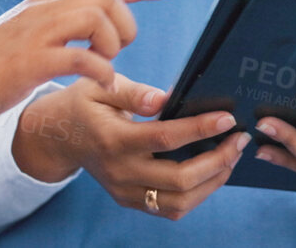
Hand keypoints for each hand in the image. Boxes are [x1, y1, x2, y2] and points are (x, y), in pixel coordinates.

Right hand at [0, 0, 187, 136]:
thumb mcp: (27, 40)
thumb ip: (60, 30)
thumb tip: (96, 31)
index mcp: (46, 4)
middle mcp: (43, 10)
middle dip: (126, 24)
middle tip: (115, 53)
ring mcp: (36, 33)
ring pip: (98, 16)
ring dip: (111, 45)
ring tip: (102, 67)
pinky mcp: (31, 61)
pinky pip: (81, 57)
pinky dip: (99, 70)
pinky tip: (97, 84)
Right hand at [12, 73, 250, 220]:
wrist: (55, 138)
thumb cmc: (81, 105)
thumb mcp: (99, 86)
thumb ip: (133, 93)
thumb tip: (167, 98)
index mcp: (113, 139)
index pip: (165, 138)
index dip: (200, 128)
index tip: (227, 119)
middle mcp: (120, 171)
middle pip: (179, 179)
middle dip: (217, 161)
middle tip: (239, 140)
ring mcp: (124, 191)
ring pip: (179, 201)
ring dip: (212, 182)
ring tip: (231, 158)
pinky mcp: (128, 200)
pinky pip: (169, 208)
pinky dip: (196, 195)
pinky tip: (211, 173)